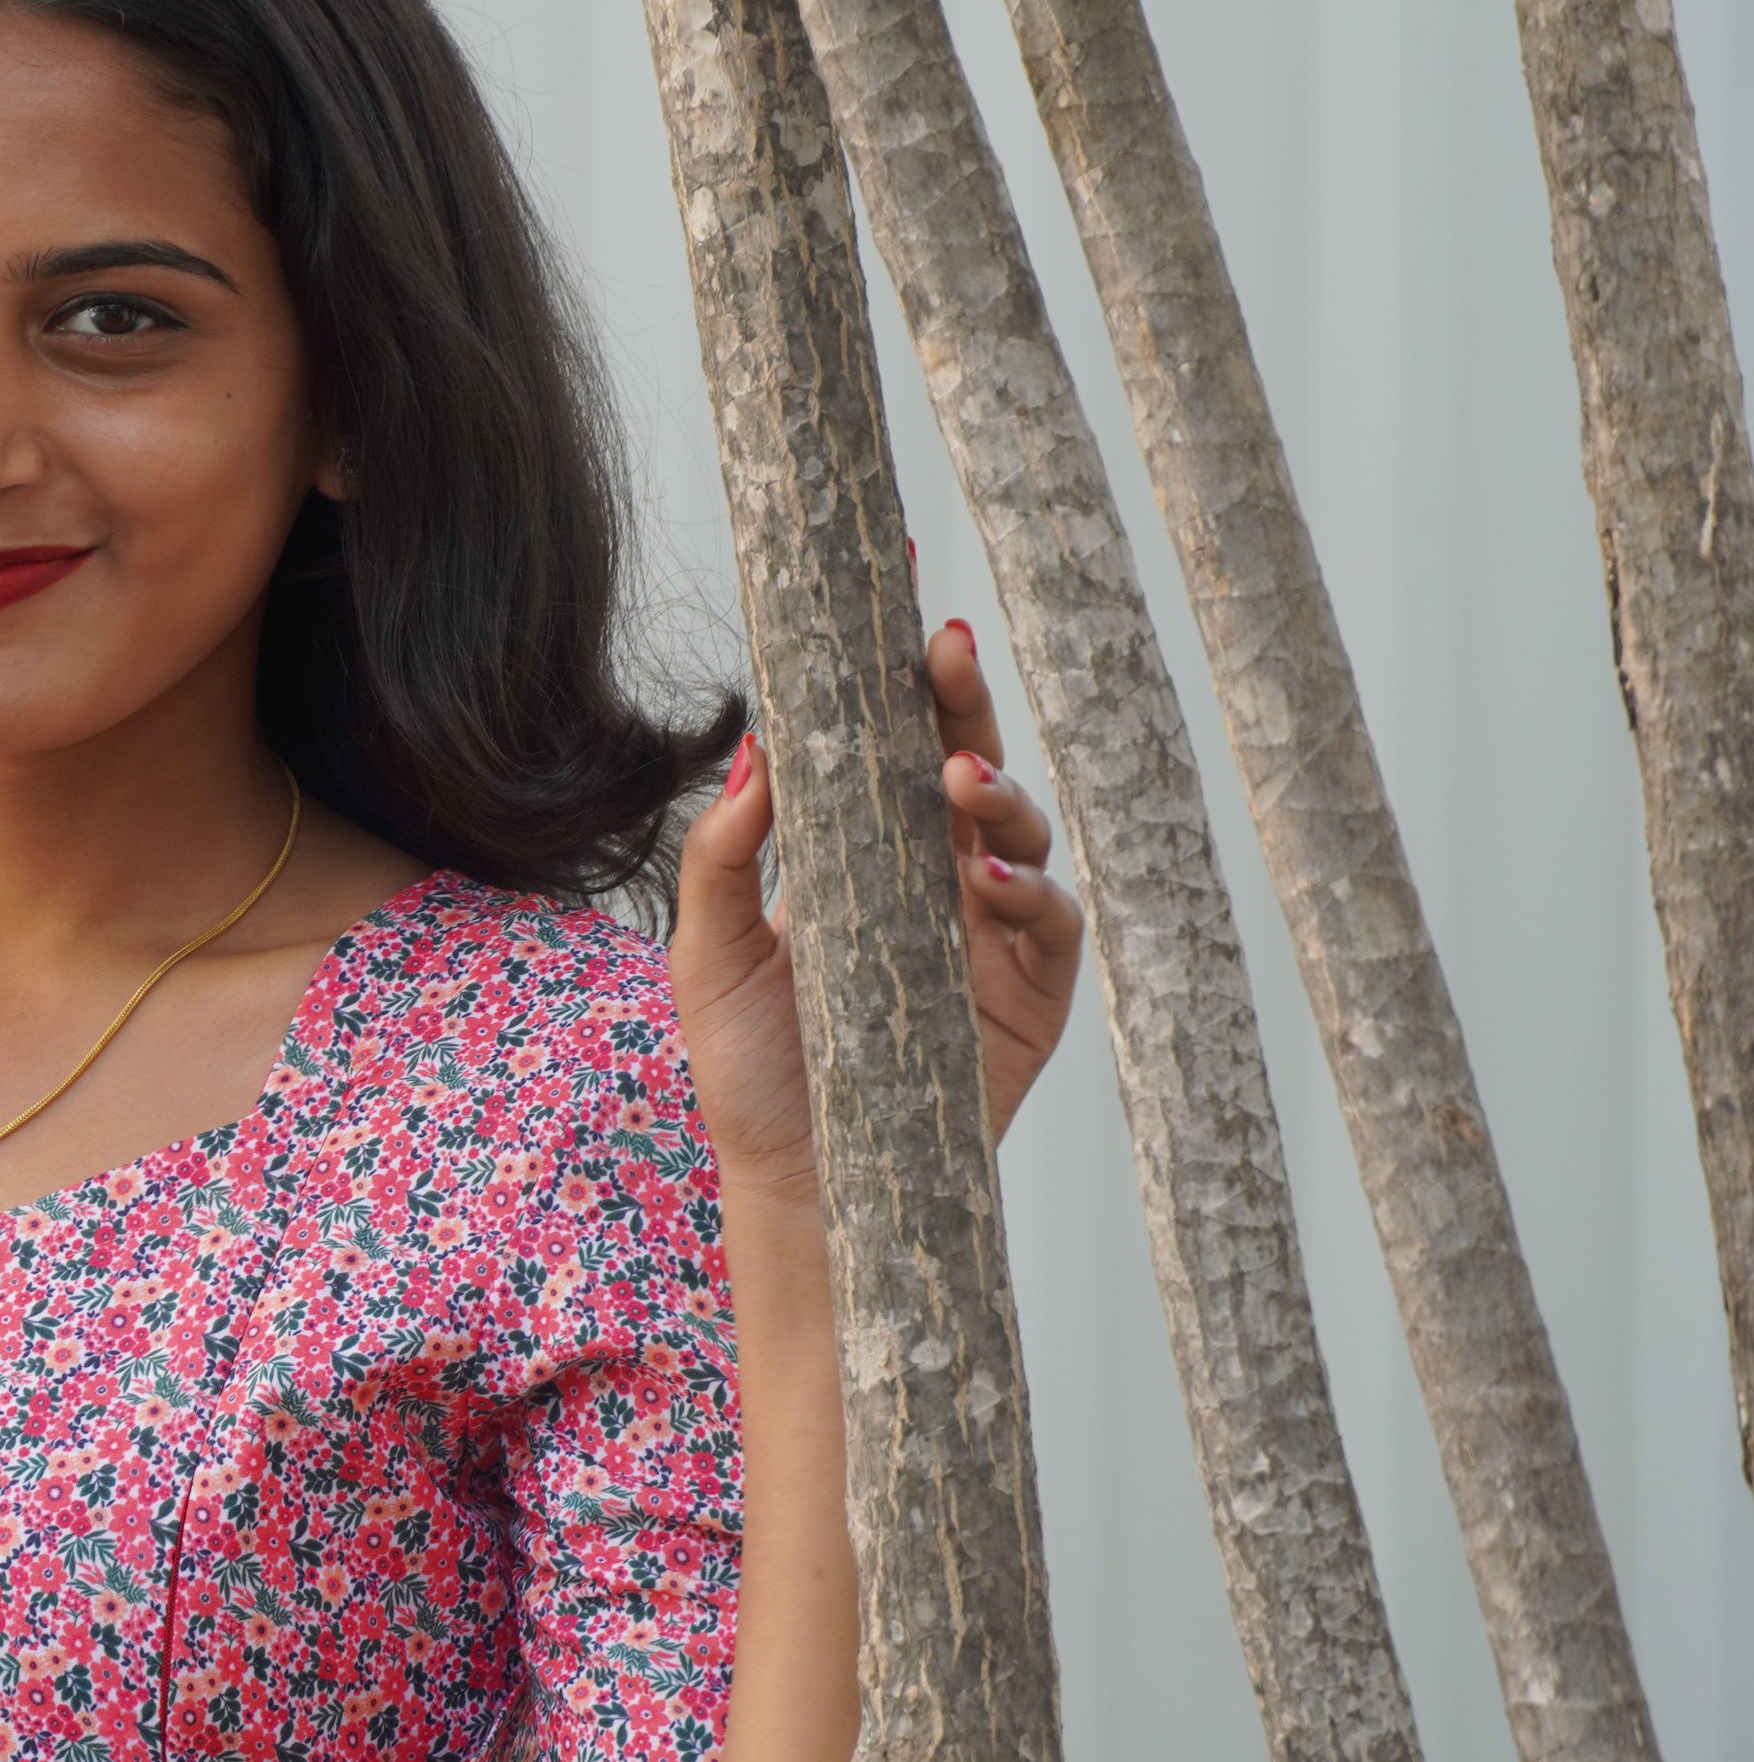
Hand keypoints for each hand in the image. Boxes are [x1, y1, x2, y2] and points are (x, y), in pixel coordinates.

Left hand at [667, 615, 1087, 1205]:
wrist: (798, 1181)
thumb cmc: (748, 1065)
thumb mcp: (709, 951)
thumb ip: (725, 854)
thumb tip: (756, 748)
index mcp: (855, 847)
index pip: (879, 739)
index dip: (887, 668)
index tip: (887, 580)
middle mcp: (929, 872)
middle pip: (957, 757)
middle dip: (955, 696)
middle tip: (940, 644)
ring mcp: (987, 926)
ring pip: (1016, 824)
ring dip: (997, 788)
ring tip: (961, 776)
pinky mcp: (1031, 989)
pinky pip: (1052, 920)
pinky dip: (1032, 889)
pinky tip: (994, 874)